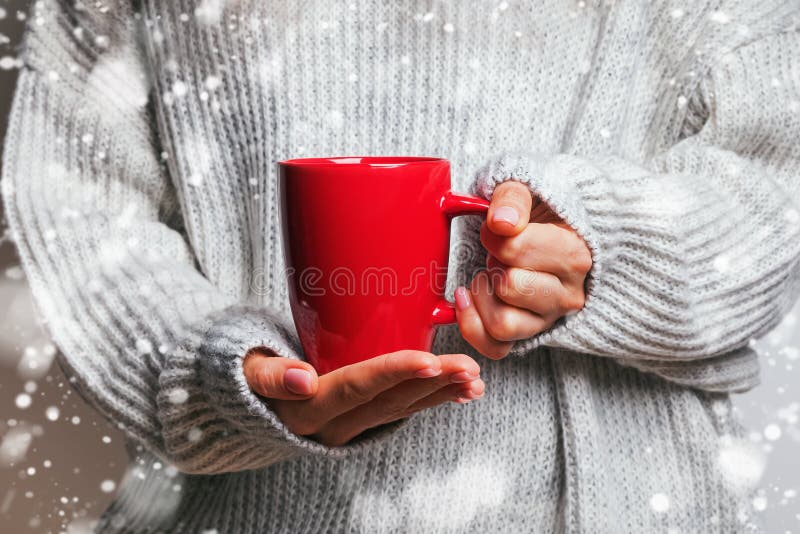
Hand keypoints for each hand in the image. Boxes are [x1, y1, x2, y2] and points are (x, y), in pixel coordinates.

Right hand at [243, 349, 484, 446]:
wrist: (247, 403)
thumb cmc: (248, 372)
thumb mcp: (246, 372)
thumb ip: (270, 375)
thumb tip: (302, 378)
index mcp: (307, 409)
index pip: (356, 387)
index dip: (393, 373)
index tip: (429, 361)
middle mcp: (333, 425)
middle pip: (389, 402)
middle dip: (432, 384)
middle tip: (468, 368)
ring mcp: (350, 427)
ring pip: (402, 409)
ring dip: (441, 393)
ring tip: (474, 379)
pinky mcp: (362, 421)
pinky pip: (402, 411)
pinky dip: (434, 399)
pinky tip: (462, 391)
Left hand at [454, 181, 591, 358]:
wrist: (548, 229)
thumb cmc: (534, 211)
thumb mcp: (526, 190)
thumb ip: (513, 199)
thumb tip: (501, 223)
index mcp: (575, 255)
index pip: (515, 250)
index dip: (492, 236)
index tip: (495, 227)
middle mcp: (569, 294)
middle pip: (510, 287)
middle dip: (493, 265)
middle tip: (497, 254)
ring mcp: (549, 319)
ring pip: (503, 323)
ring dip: (484, 296)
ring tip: (489, 275)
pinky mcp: (530, 336)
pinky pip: (496, 348)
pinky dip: (473, 326)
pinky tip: (468, 299)